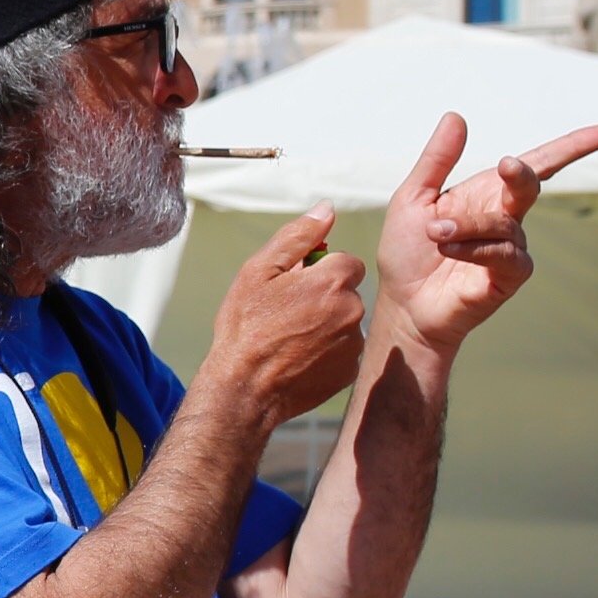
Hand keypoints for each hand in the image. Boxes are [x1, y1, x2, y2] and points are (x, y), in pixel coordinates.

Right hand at [201, 208, 367, 429]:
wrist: (244, 387)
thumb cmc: (244, 327)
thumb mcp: (258, 272)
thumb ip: (297, 236)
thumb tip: (326, 209)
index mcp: (333, 279)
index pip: (345, 262)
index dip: (318, 273)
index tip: (293, 288)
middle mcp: (352, 308)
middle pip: (347, 291)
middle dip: (324, 297)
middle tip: (287, 315)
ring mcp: (353, 342)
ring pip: (346, 321)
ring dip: (326, 324)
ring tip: (290, 339)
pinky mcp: (350, 368)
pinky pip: (344, 350)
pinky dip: (327, 351)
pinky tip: (299, 357)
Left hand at [376, 114, 597, 349]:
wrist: (404, 305)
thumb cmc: (408, 253)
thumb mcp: (413, 198)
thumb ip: (436, 160)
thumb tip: (456, 116)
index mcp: (487, 193)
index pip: (538, 163)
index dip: (575, 146)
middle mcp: (506, 216)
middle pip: (532, 185)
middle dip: (522, 174)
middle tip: (504, 165)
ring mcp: (512, 246)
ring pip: (505, 223)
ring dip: (467, 226)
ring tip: (434, 232)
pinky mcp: (511, 276)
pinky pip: (504, 253)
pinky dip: (474, 248)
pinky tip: (449, 249)